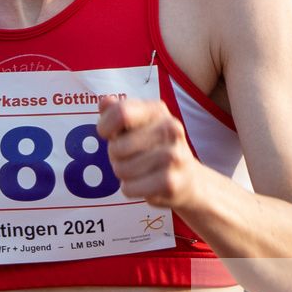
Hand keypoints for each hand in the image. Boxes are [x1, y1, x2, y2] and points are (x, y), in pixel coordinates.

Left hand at [98, 96, 206, 210]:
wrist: (187, 179)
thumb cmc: (152, 148)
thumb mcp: (135, 125)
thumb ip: (117, 112)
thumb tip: (105, 102)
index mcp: (158, 110)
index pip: (121, 113)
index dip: (105, 126)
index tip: (108, 134)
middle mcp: (170, 128)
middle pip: (117, 147)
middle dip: (115, 156)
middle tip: (130, 156)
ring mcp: (173, 155)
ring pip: (121, 169)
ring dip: (123, 173)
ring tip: (139, 170)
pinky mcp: (171, 182)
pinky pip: (129, 188)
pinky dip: (130, 189)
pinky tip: (144, 184)